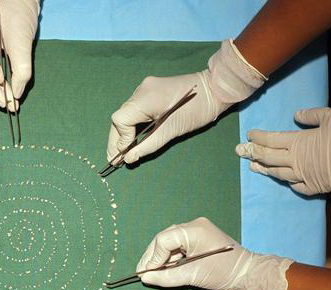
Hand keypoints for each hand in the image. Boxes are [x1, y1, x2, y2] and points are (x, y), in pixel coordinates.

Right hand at [107, 39, 264, 164]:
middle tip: (116, 160)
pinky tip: (135, 137)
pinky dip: (133, 124)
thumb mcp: (171, 131)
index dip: (120, 138)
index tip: (127, 152)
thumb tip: (128, 158)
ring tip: (125, 151)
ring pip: (126, 114)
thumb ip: (148, 145)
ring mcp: (144, 88)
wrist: (214, 89)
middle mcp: (140, 90)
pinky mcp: (150, 91)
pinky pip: (135, 109)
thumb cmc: (196, 110)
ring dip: (124, 133)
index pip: (120, 119)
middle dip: (117, 139)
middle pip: (120, 117)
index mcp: (145, 98)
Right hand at [137, 217, 292, 289]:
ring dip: (161, 258)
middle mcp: (194, 225)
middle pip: (164, 239)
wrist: (247, 273)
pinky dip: (171, 257)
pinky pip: (178, 244)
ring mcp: (197, 230)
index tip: (146, 274)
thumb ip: (167, 277)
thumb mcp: (193, 276)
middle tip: (144, 273)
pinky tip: (167, 269)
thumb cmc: (223, 273)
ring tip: (155, 273)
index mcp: (193, 230)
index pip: (163, 240)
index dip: (153, 258)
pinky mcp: (199, 237)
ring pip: (169, 242)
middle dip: (153, 257)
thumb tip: (145, 278)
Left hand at [235, 107, 330, 195]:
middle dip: (253, 153)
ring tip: (254, 168)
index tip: (249, 135)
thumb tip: (296, 115)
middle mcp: (298, 161)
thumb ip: (310, 116)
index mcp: (300, 142)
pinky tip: (284, 180)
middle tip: (240, 151)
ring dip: (265, 170)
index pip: (272, 140)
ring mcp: (307, 177)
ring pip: (280, 175)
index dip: (258, 137)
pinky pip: (298, 187)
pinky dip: (289, 183)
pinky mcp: (319, 187)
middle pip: (270, 158)